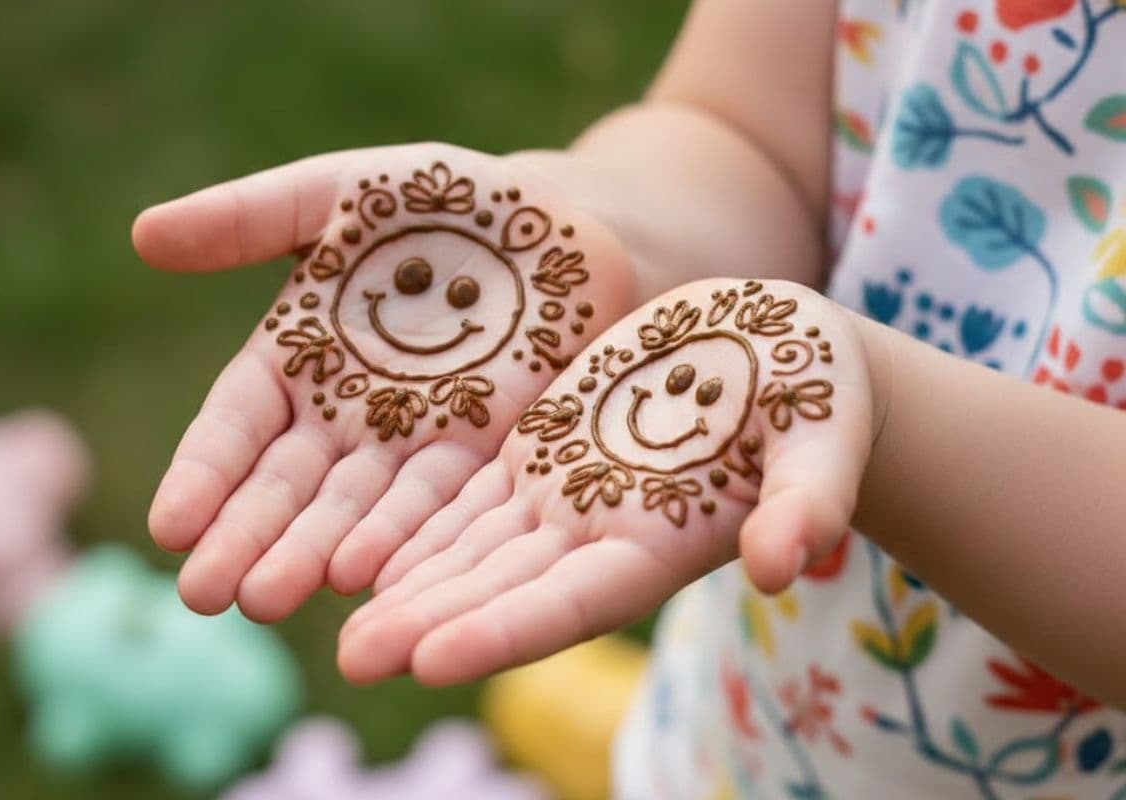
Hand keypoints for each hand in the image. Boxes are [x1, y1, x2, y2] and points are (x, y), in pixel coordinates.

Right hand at [134, 143, 633, 619]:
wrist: (561, 220)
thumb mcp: (342, 191)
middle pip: (288, 488)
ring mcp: (416, 442)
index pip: (237, 428)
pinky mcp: (486, 453)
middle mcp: (347, 417)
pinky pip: (444, 502)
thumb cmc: (443, 199)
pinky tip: (379, 580)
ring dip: (316, 554)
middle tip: (206, 595)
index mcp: (298, 359)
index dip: (204, 475)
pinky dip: (409, 539)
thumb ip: (251, 217)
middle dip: (248, 539)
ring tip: (276, 599)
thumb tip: (142, 236)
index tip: (168, 528)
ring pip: (358, 510)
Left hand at [337, 279, 875, 684]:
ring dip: (403, 579)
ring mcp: (566, 496)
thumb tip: (786, 565)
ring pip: (470, 547)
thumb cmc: (821, 397)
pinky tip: (356, 536)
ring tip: (325, 605)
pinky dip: (415, 519)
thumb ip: (809, 501)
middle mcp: (601, 534)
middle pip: (503, 588)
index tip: (430, 659)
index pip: (575, 601)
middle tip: (350, 658)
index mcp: (664, 543)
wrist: (781, 357)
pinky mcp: (543, 452)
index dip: (506, 630)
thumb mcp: (826, 437)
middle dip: (428, 622)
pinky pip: (468, 492)